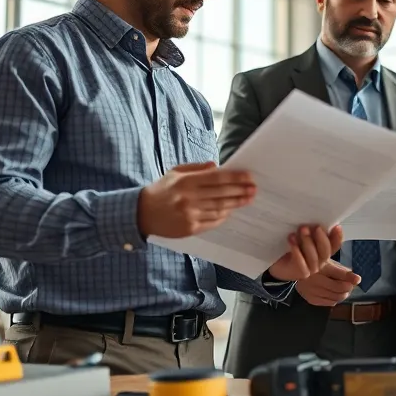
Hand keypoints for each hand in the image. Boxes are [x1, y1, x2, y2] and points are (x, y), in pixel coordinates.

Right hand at [137, 162, 254, 237]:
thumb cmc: (161, 190)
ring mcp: (190, 215)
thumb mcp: (175, 173)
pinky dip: (223, 216)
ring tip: (247, 199)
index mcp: (185, 182)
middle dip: (241, 191)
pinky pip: (212, 222)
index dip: (235, 178)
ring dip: (235, 204)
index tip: (249, 177)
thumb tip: (217, 166)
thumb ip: (196, 168)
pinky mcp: (190, 229)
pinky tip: (230, 211)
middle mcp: (188, 198)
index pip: (217, 178)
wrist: (141, 214)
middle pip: (221, 194)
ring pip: (219, 208)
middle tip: (254, 189)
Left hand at [266, 224, 342, 281]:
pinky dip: (297, 251)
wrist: (278, 263)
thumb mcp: (303, 236)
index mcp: (324, 251)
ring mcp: (313, 268)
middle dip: (322, 238)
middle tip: (316, 227)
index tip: (337, 227)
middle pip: (326, 251)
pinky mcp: (302, 273)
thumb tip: (316, 220)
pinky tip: (291, 241)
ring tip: (302, 229)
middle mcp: (321, 261)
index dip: (337, 237)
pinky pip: (301, 263)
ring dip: (308, 242)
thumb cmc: (293, 246)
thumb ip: (312, 231)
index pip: (335, 245)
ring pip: (314, 257)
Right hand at [291, 258, 359, 305]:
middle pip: (339, 287)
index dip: (350, 278)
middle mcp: (316, 279)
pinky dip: (335, 299)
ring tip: (344, 290)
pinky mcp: (311, 299)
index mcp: (321, 266)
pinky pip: (330, 302)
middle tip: (350, 285)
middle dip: (348, 287)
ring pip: (336, 297)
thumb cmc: (316, 266)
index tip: (358, 279)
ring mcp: (312, 291)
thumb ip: (342, 270)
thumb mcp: (327, 262)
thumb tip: (356, 279)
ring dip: (343, 294)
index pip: (339, 274)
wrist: (295, 273)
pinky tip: (334, 294)